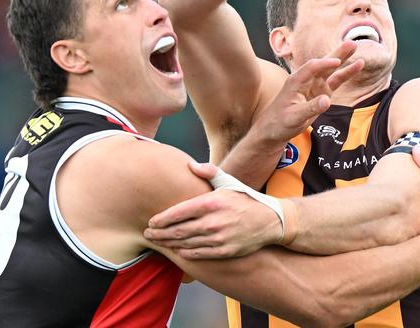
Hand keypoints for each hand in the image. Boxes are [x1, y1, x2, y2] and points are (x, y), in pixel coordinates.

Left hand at [144, 162, 281, 258]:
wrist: (270, 221)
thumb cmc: (245, 199)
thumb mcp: (228, 181)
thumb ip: (209, 172)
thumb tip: (190, 165)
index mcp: (211, 202)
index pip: (178, 212)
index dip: (161, 219)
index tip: (151, 222)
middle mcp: (213, 222)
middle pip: (178, 230)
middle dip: (159, 234)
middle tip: (148, 235)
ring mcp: (219, 238)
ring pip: (186, 243)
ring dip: (169, 244)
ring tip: (158, 242)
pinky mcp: (224, 251)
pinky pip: (198, 254)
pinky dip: (185, 253)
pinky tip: (177, 250)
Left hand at [252, 40, 362, 151]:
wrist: (274, 129)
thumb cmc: (280, 122)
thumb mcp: (294, 117)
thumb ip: (310, 108)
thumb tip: (327, 100)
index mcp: (296, 81)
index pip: (311, 68)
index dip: (324, 64)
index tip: (337, 62)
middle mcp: (306, 80)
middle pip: (323, 63)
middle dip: (337, 54)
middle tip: (352, 43)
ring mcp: (315, 85)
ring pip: (331, 70)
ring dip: (343, 60)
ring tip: (355, 48)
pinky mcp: (321, 93)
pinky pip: (336, 81)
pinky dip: (345, 74)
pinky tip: (357, 66)